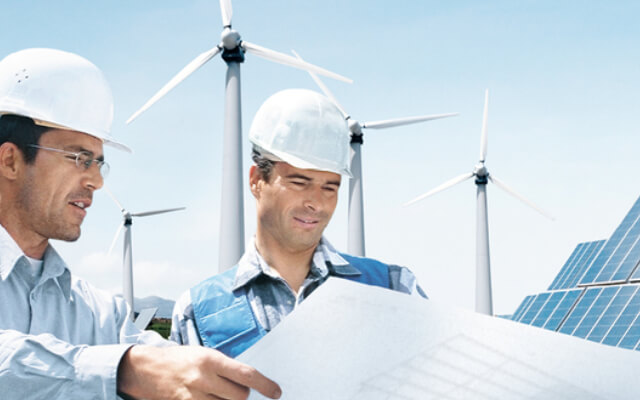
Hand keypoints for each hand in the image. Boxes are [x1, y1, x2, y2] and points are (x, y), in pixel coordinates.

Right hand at [117, 345, 280, 399]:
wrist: (147, 369)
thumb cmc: (180, 359)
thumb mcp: (204, 354)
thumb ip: (225, 367)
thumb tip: (249, 380)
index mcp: (210, 359)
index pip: (246, 374)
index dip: (265, 385)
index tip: (276, 392)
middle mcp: (202, 377)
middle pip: (239, 396)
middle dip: (243, 396)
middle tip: (238, 391)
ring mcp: (192, 395)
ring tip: (221, 395)